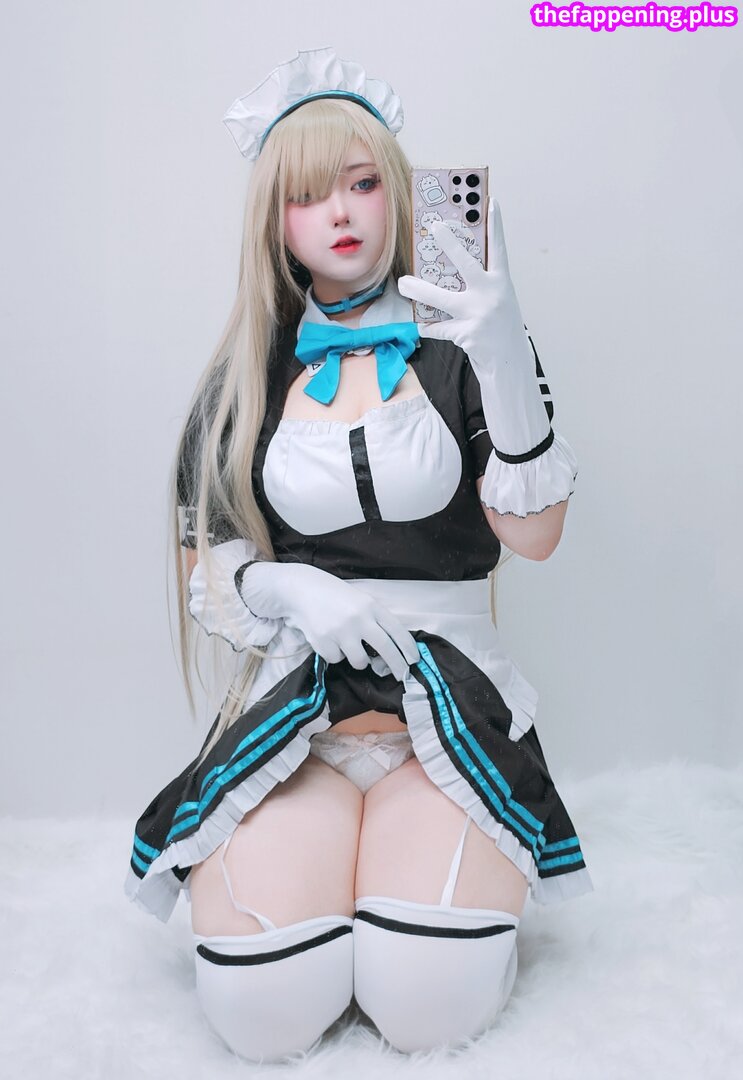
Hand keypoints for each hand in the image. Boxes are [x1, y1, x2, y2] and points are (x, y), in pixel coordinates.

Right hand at [240, 561, 419, 681]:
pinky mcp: (323, 642)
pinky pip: (337, 660)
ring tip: (350, 646)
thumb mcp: (361, 601)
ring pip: (360, 661)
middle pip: (386, 649)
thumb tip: (394, 648)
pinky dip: (336, 654)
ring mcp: (340, 631)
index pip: (397, 631)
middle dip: (397, 666)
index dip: (408, 649)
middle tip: (402, 675)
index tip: (414, 661)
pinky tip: (330, 639)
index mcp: (371, 606)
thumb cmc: (337, 597)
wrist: (303, 590)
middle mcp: (359, 619)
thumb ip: (376, 620)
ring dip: (359, 660)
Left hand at [398, 197, 530, 372]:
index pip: (498, 248)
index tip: (489, 201)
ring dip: (419, 290)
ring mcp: (478, 314)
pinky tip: (422, 326)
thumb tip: (449, 271)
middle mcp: (491, 295)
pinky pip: (439, 327)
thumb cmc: (500, 328)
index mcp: (501, 283)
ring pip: (441, 299)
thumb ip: (480, 285)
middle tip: (433, 227)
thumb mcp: (498, 300)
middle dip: (449, 243)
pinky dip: (429, 327)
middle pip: (466, 263)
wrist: (509, 363)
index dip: (495, 224)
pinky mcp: (466, 333)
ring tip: (403, 283)